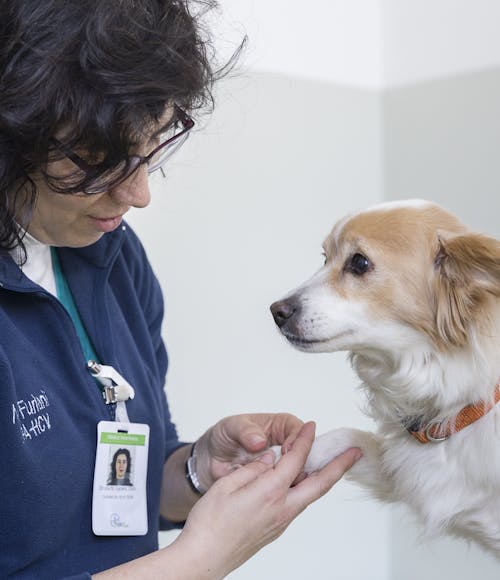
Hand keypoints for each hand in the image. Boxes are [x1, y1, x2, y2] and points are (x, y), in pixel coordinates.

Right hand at [174, 422, 361, 578]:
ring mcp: (280, 522)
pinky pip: (297, 503)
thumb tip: (269, 459)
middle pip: (319, 484)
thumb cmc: (209, 523)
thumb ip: (252, 468)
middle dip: (340, 466)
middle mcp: (282, 509)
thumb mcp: (226, 485)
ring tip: (333, 463)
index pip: (295, 459)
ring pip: (310, 495)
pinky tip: (301, 481)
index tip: (312, 425)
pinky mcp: (274, 529)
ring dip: (324, 477)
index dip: (305, 440)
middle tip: (356, 452)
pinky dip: (306, 488)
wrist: (203, 559)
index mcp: (269, 492)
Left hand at [194, 413, 303, 489]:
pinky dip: (287, 493)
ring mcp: (283, 466)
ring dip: (297, 480)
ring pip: (301, 473)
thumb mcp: (231, 427)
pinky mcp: (277, 484)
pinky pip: (289, 489)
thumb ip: (245, 431)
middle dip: (304, 462)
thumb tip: (259, 440)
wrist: (210, 461)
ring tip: (286, 486)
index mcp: (280, 426)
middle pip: (306, 453)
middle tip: (294, 471)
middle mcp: (286, 445)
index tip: (286, 450)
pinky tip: (280, 498)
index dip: (296, 439)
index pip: (297, 429)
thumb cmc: (224, 436)